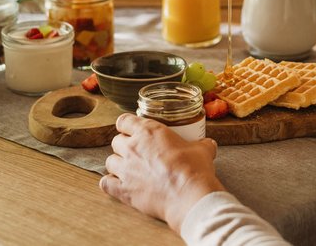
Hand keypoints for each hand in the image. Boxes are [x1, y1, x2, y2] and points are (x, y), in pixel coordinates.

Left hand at [100, 113, 225, 232]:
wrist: (188, 195)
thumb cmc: (194, 169)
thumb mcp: (202, 150)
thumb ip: (202, 144)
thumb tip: (209, 144)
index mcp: (148, 131)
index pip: (124, 120)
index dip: (127, 125)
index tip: (132, 130)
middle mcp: (132, 147)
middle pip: (116, 141)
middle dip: (123, 145)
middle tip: (135, 152)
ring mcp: (125, 169)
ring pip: (109, 161)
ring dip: (117, 164)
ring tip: (127, 169)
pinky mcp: (123, 190)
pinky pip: (106, 183)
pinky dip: (110, 183)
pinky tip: (117, 185)